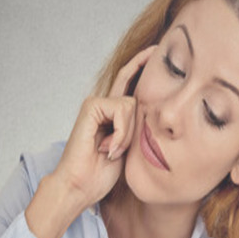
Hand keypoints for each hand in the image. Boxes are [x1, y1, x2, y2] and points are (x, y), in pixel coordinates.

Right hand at [53, 45, 156, 206]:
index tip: (155, 51)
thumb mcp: (129, 150)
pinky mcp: (91, 107)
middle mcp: (104, 104)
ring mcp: (96, 104)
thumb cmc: (101, 174)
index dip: (142, 66)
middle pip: (135, 90)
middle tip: (135, 108)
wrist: (80, 186)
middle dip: (140, 97)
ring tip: (113, 151)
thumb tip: (158, 115)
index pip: (131, 83)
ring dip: (128, 134)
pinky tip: (108, 147)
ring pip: (132, 104)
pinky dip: (121, 132)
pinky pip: (122, 109)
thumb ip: (138, 129)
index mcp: (112, 113)